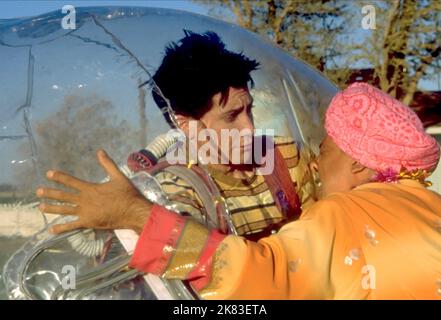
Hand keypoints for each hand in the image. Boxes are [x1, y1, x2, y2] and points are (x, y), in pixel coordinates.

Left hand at [36, 149, 151, 233]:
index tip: (48, 174)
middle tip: (38, 192)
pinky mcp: (88, 223)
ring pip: (65, 210)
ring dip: (52, 208)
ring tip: (40, 207)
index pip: (71, 181)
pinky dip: (61, 228)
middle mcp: (85, 200)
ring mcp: (85, 212)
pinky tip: (51, 230)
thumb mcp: (118, 177)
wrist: (133, 211)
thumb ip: (108, 164)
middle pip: (64, 196)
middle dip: (50, 193)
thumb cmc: (127, 194)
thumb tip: (100, 151)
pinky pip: (72, 226)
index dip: (59, 177)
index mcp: (90, 188)